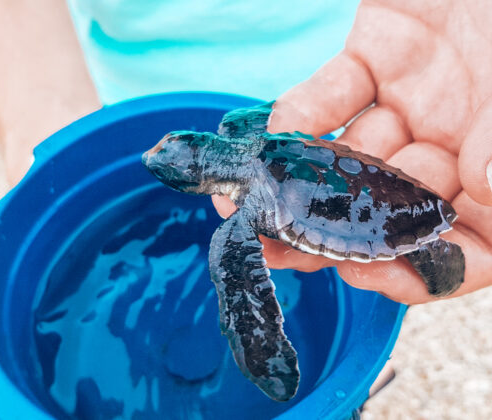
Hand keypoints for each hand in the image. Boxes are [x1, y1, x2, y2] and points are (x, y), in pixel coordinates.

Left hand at [214, 0, 491, 303]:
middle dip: (328, 230)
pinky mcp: (378, 56)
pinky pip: (333, 93)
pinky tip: (275, 135)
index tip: (362, 276)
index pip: (462, 248)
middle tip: (273, 248)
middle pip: (386, 208)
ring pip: (349, 157)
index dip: (416, 272)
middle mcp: (455, 147)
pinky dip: (303, 114)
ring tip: (249, 204)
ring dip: (299, 181)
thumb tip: (488, 190)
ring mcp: (414, 103)